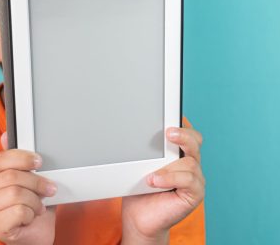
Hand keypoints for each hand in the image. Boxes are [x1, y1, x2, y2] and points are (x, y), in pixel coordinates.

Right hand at [0, 132, 56, 244]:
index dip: (22, 158)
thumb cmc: (32, 203)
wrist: (36, 233)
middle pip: (11, 176)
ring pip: (15, 193)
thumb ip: (20, 158)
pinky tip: (31, 215)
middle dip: (36, 182)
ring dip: (35, 199)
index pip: (0, 159)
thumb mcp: (30, 177)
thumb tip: (5, 135)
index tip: (39, 161)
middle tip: (50, 188)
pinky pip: (17, 211)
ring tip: (39, 204)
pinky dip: (31, 213)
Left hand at [121, 122, 204, 243]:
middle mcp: (189, 162)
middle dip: (183, 134)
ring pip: (190, 161)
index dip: (183, 123)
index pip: (187, 132)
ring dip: (168, 165)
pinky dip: (170, 177)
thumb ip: (146, 149)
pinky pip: (188, 179)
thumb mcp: (141, 163)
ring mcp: (194, 178)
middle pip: (195, 140)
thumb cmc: (139, 188)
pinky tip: (154, 181)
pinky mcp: (195, 193)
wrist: (139, 217)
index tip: (171, 115)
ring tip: (150, 173)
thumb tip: (137, 129)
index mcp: (178, 152)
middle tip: (169, 133)